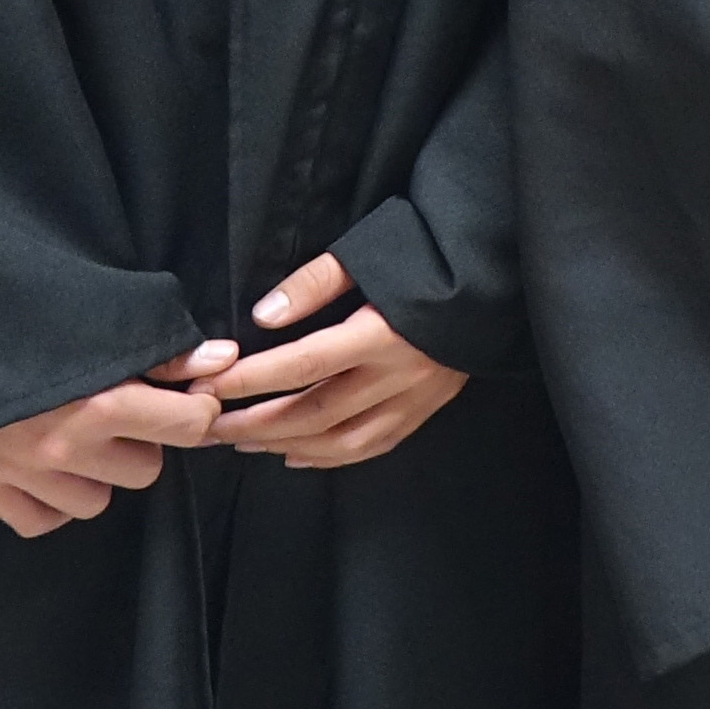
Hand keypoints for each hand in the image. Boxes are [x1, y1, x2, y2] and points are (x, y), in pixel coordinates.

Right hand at [0, 346, 233, 537]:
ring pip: (99, 501)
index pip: (188, 426)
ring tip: (73, 435)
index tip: (183, 397)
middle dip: (140, 441)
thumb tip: (221, 361)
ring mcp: (24, 474)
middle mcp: (66, 447)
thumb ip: (163, 354)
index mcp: (101, 401)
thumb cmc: (22, 320)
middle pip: (147, 469)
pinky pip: (47, 520)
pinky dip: (52, 499)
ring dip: (95, 473)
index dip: (194, 408)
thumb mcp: (98, 323)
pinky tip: (43, 466)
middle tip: (114, 410)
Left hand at [199, 255, 468, 468]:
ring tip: (244, 443)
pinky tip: (297, 456)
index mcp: (380, 334)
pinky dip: (329, 457)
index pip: (301, 366)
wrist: (500, 271)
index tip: (209, 386)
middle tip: (211, 426)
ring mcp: (415, 399)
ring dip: (286, 445)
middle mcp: (397, 376)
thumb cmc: (429, 253)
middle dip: (255, 423)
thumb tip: (263, 317)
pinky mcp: (426, 408)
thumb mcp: (371, 250)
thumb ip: (315, 283)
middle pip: (314, 413)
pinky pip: (372, 446)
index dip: (249, 380)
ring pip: (340, 441)